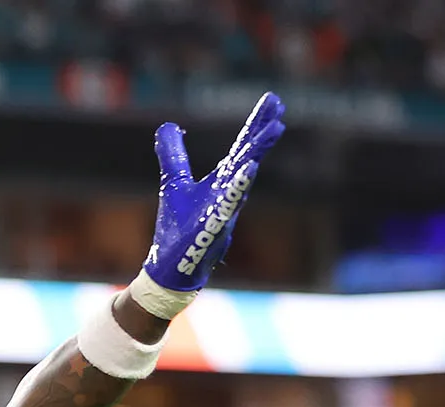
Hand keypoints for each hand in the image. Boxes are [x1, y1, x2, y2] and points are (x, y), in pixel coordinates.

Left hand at [143, 91, 285, 291]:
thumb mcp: (174, 182)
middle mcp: (227, 193)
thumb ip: (173, 154)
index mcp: (222, 181)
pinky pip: (228, 206)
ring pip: (243, 180)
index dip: (256, 124)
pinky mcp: (212, 228)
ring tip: (274, 130)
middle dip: (262, 133)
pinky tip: (248, 170)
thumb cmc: (179, 228)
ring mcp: (223, 211)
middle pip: (248, 157)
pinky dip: (238, 188)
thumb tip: (167, 126)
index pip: (242, 147)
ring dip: (256, 155)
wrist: (172, 268)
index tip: (273, 100)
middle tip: (278, 109)